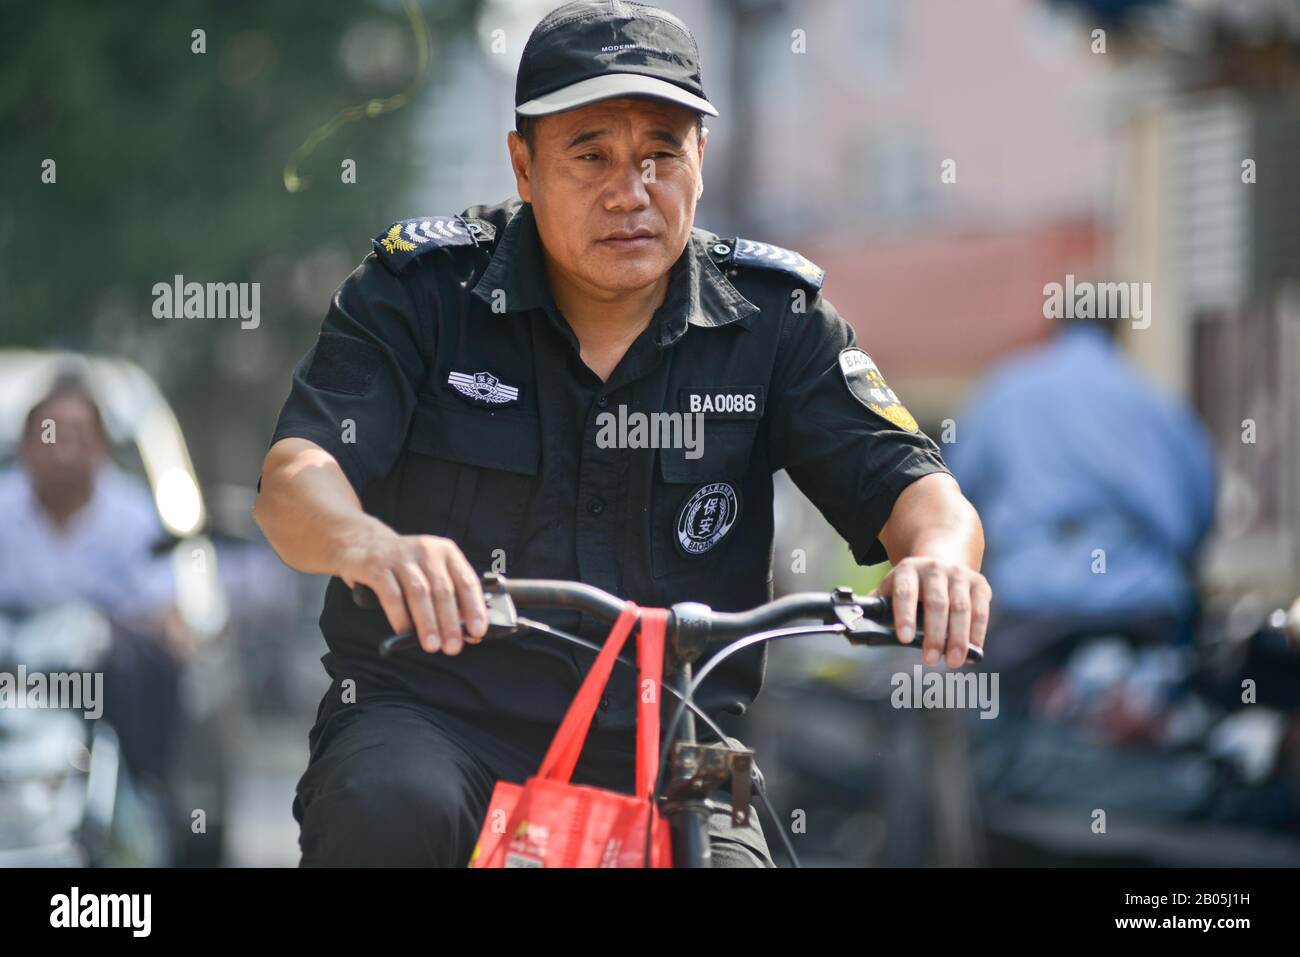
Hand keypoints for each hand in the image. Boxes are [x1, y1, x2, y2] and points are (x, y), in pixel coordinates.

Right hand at [337, 530, 487, 654]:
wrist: (362, 543)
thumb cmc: (404, 566)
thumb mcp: (429, 573)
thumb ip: (448, 599)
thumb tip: (467, 633)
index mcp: (446, 552)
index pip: (466, 581)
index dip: (474, 607)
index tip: (478, 630)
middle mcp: (426, 551)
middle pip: (443, 590)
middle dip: (450, 622)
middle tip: (453, 647)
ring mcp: (400, 557)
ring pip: (419, 593)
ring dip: (427, 622)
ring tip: (432, 645)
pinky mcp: (377, 566)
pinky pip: (392, 595)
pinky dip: (400, 616)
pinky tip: (403, 632)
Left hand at [873, 556, 990, 666]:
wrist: (944, 555)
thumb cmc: (912, 582)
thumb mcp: (891, 586)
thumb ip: (875, 607)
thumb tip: (853, 633)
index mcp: (907, 570)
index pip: (904, 592)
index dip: (904, 615)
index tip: (903, 638)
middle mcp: (934, 569)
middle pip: (936, 603)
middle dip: (934, 633)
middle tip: (931, 660)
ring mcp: (959, 575)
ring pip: (961, 608)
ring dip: (958, 638)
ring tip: (953, 661)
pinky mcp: (980, 584)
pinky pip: (981, 611)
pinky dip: (978, 633)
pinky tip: (973, 652)